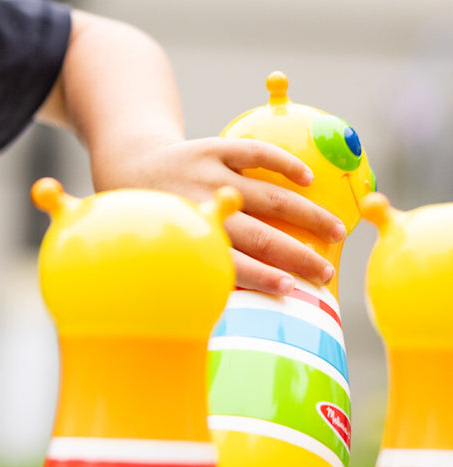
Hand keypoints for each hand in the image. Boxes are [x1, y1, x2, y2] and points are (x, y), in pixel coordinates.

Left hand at [93, 136, 345, 295]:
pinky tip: (309, 178)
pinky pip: (252, 153)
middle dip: (295, 255)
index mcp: (189, 236)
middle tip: (326, 272)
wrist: (130, 164)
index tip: (291, 290)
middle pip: (257, 235)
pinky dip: (283, 163)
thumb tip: (239, 318)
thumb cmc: (159, 220)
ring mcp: (207, 174)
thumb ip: (199, 271)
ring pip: (266, 195)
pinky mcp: (211, 148)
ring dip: (305, 214)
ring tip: (336, 230)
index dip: (260, 277)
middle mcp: (200, 205)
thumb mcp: (166, 248)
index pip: (229, 264)